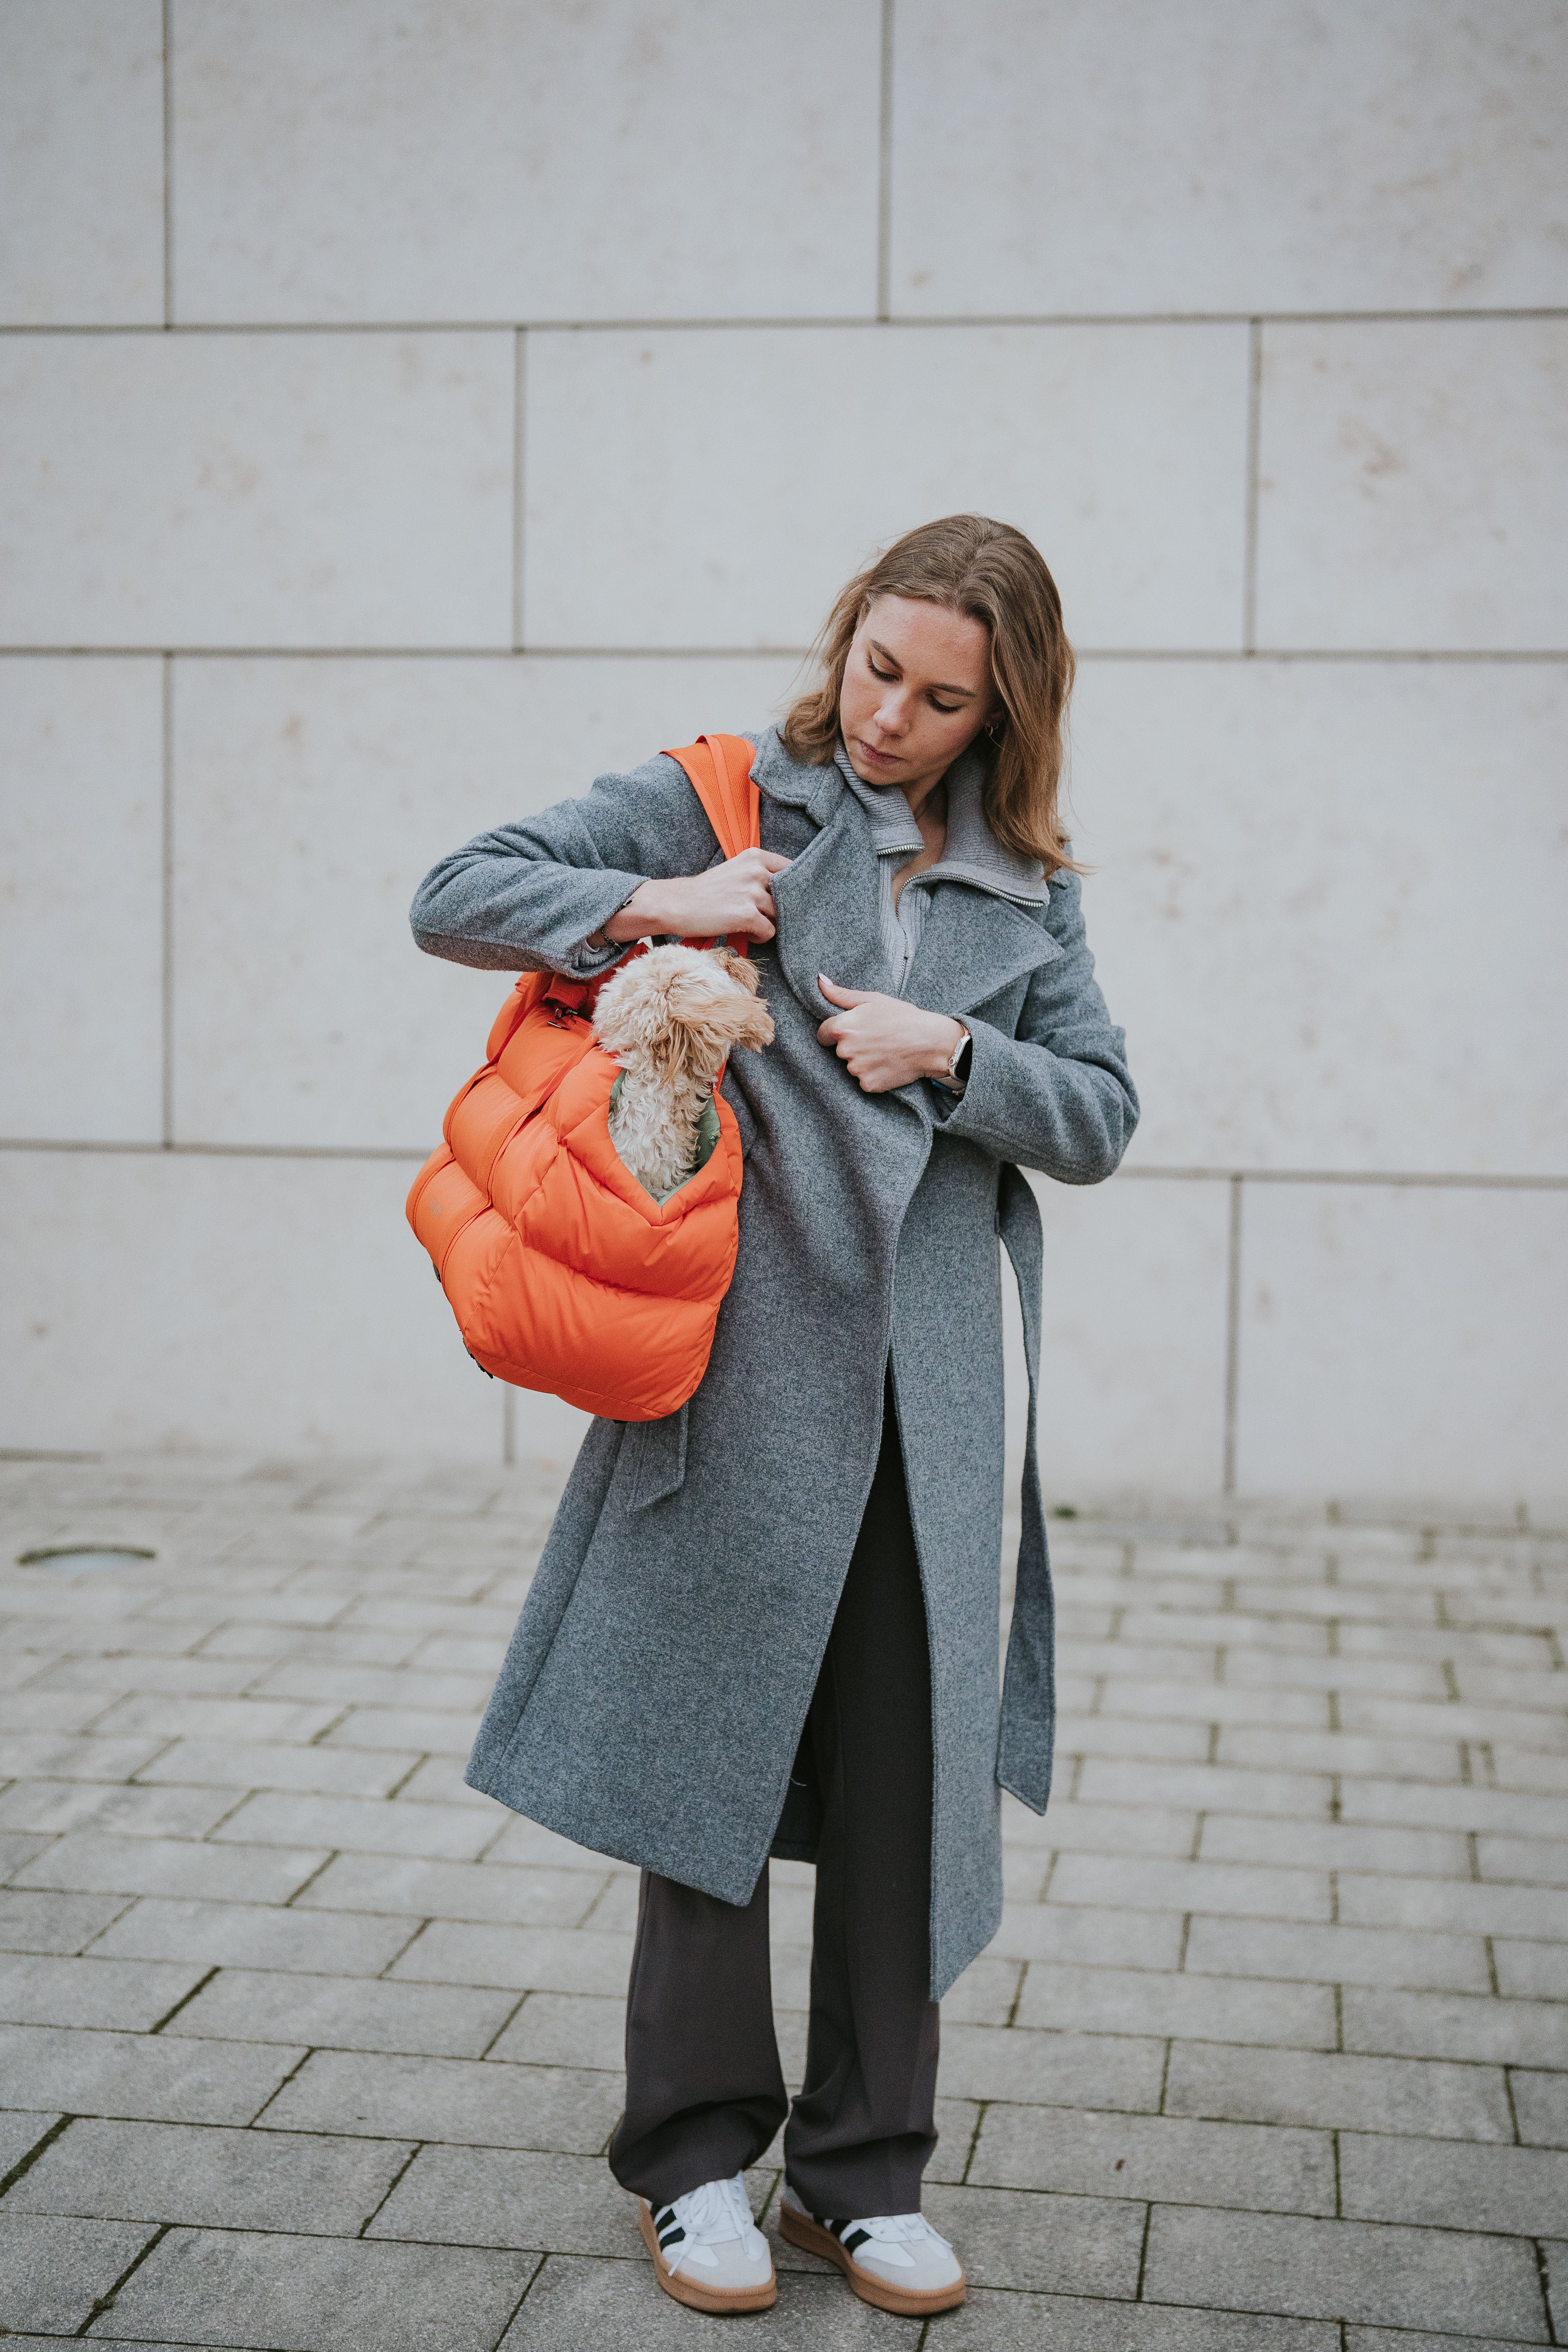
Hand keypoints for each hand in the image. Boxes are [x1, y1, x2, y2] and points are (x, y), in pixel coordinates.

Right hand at [603, 849, 791, 943]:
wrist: (677, 904)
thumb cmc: (707, 891)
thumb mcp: (736, 870)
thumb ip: (761, 874)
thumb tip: (792, 891)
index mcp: (756, 856)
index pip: (792, 869)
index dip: (793, 887)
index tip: (784, 898)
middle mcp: (756, 871)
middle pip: (788, 895)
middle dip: (778, 909)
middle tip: (761, 914)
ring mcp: (752, 893)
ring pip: (779, 915)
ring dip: (767, 923)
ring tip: (748, 924)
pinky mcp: (747, 915)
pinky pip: (769, 931)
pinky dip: (759, 936)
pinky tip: (744, 932)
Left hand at [816, 976, 966, 1093]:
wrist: (930, 1042)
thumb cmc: (902, 1017)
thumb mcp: (872, 1000)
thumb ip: (841, 994)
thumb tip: (820, 981)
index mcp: (842, 1028)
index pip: (823, 1035)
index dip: (836, 1033)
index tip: (853, 1031)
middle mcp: (845, 1051)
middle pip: (839, 1051)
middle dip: (852, 1046)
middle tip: (876, 1039)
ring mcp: (856, 1070)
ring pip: (852, 1066)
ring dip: (863, 1061)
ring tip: (884, 1050)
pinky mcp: (868, 1085)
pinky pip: (864, 1080)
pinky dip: (874, 1074)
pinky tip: (888, 1063)